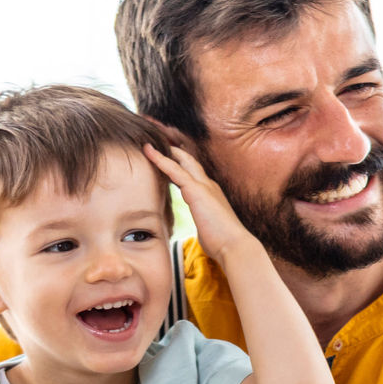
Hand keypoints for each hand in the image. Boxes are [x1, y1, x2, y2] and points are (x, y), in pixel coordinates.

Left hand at [144, 144, 261, 265]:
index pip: (193, 175)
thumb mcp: (209, 230)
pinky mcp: (196, 190)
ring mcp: (203, 185)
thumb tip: (203, 232)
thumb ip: (204, 225)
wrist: (234, 246)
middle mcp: (209, 185)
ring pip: (181, 161)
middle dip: (174, 150)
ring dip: (165, 150)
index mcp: (211, 194)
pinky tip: (148, 150)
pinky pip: (174, 169)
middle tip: (159, 138)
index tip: (168, 158)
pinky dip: (160, 158)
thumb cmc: (222, 243)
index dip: (180, 165)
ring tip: (149, 140)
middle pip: (189, 161)